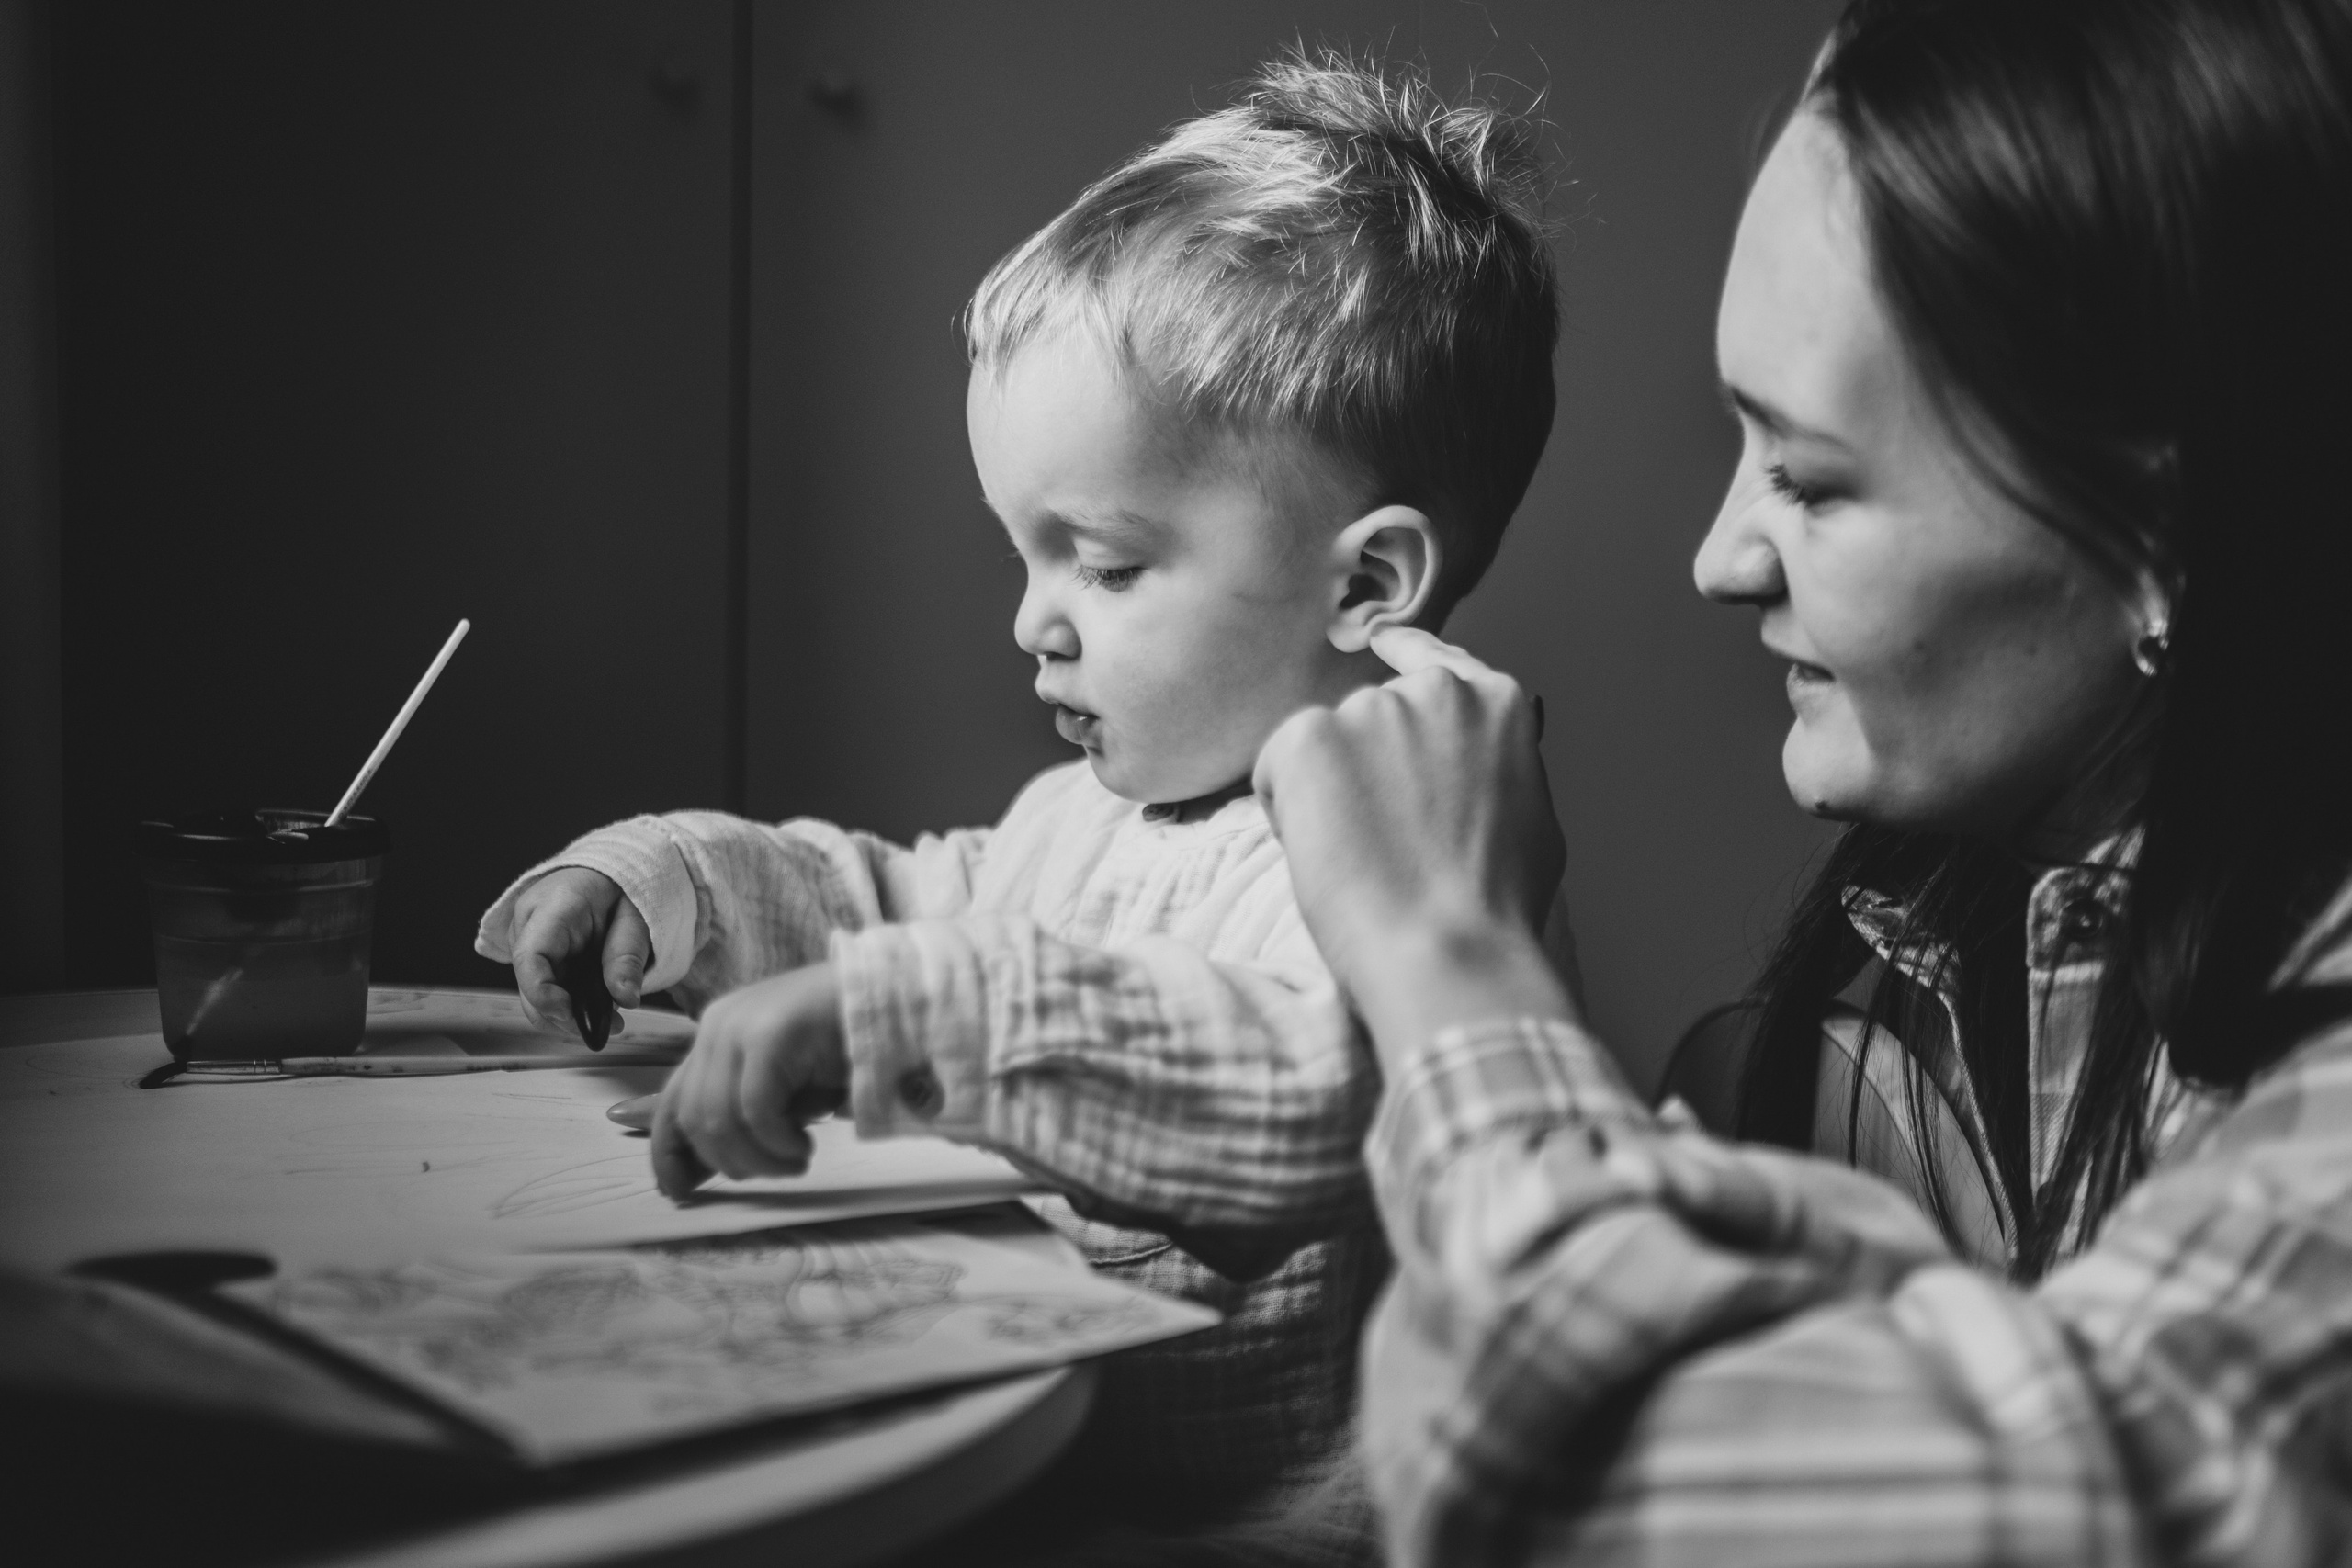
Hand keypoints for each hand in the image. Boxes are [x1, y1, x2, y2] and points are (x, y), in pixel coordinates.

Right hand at [507, 867, 651, 1040]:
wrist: (602, 876)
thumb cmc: (617, 891)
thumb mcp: (636, 917)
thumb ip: (628, 956)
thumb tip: (624, 997)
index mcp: (554, 906)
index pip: (530, 957)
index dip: (543, 994)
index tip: (571, 1014)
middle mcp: (528, 925)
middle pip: (528, 986)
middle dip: (565, 1016)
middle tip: (611, 1025)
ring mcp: (525, 944)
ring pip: (533, 996)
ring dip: (569, 1015)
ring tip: (611, 1018)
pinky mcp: (531, 960)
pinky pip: (542, 991)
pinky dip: (568, 1006)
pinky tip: (595, 1007)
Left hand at [651, 963, 849, 1197]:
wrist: (895, 1001)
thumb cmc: (844, 1045)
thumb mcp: (782, 1084)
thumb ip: (743, 1110)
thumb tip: (702, 1168)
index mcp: (716, 1032)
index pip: (672, 1100)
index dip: (669, 1152)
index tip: (680, 1194)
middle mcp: (718, 1024)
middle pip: (693, 1116)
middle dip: (728, 1161)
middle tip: (775, 1172)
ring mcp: (740, 1025)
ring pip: (720, 1119)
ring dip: (759, 1158)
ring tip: (796, 1162)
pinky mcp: (769, 1035)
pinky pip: (756, 1110)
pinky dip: (778, 1141)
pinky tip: (805, 1145)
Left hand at [1252, 627, 1571, 1050]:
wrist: (1448, 948)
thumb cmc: (1497, 908)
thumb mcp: (1532, 816)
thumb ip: (1494, 770)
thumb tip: (1476, 772)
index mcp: (1494, 703)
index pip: (1435, 659)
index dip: (1404, 654)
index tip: (1378, 642)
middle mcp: (1432, 691)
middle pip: (1372, 718)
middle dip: (1367, 769)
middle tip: (1386, 844)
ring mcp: (1368, 709)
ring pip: (1323, 748)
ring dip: (1327, 794)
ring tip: (1364, 860)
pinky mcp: (1306, 737)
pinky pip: (1276, 772)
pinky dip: (1286, 813)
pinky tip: (1327, 854)